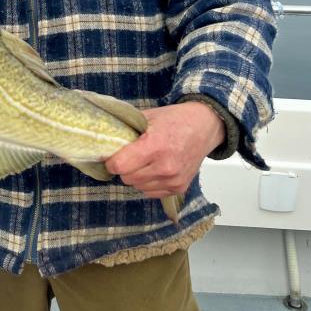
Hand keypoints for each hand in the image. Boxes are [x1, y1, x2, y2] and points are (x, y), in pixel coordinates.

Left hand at [105, 102, 224, 198]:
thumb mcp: (148, 117)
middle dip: (124, 168)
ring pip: (138, 187)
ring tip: (145, 161)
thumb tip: (106, 140)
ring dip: (136, 177)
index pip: (120, 166)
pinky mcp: (179, 188)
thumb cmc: (175, 119)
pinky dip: (148, 183)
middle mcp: (165, 166)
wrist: (203, 126)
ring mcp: (173, 179)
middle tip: (130, 156)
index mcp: (154, 145)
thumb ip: (128, 130)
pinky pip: (151, 192)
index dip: (112, 161)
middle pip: (127, 178)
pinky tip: (154, 169)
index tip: (112, 156)